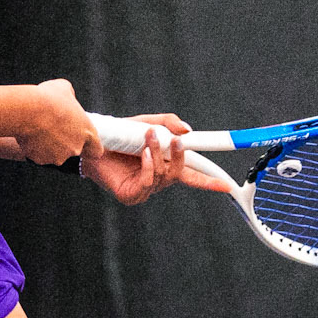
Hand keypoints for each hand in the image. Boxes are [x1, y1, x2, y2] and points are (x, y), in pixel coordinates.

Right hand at [15, 78, 102, 166]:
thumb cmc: (48, 98)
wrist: (28, 111)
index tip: (84, 145)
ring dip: (49, 145)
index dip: (90, 148)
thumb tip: (67, 100)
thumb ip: (70, 98)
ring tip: (38, 128)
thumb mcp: (64, 88)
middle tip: (53, 128)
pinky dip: (35, 148)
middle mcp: (75, 148)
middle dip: (64, 143)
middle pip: (73, 150)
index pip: (96, 151)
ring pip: (55, 154)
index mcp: (86, 131)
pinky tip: (30, 134)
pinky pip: (39, 155)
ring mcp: (58, 156)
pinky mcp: (42, 160)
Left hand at [80, 114, 231, 205]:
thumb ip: (167, 123)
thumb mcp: (146, 122)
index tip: (227, 186)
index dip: (210, 181)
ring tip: (148, 136)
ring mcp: (144, 189)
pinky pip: (147, 182)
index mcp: (164, 164)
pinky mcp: (131, 195)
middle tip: (177, 141)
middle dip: (181, 157)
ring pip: (163, 175)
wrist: (90, 143)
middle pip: (180, 174)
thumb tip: (187, 130)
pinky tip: (142, 155)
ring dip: (158, 154)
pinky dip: (148, 166)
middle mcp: (156, 179)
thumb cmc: (119, 136)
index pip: (192, 175)